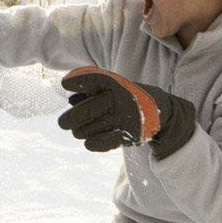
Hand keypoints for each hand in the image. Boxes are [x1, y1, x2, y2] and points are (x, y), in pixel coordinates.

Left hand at [57, 66, 195, 158]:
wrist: (158, 109)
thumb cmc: (125, 95)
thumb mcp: (112, 86)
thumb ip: (90, 89)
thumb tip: (71, 100)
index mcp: (116, 84)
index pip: (94, 79)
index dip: (77, 80)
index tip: (65, 84)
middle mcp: (121, 99)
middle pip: (87, 110)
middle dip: (70, 119)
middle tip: (63, 123)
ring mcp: (125, 118)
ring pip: (89, 129)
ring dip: (80, 131)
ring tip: (80, 130)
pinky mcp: (129, 135)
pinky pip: (102, 142)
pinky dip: (92, 143)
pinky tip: (89, 141)